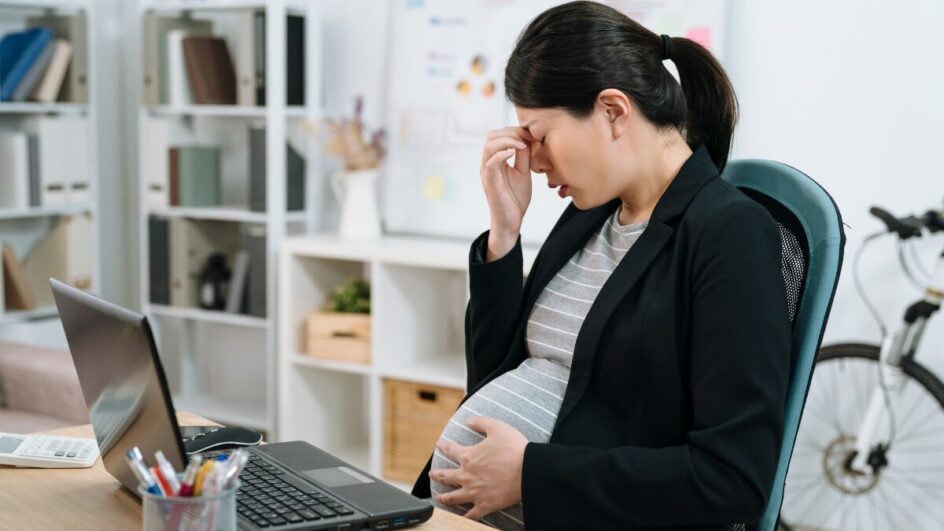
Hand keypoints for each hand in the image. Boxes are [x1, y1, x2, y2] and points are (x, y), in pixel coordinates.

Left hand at [429, 417, 528, 520]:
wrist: (529, 471)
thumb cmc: (515, 448)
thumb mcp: (498, 428)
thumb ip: (482, 422)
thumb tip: (470, 421)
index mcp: (469, 456)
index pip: (450, 450)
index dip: (443, 446)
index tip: (439, 445)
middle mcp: (467, 476)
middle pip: (446, 476)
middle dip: (437, 474)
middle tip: (432, 474)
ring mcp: (474, 492)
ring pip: (453, 497)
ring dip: (444, 497)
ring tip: (439, 498)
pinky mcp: (485, 505)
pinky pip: (471, 515)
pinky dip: (464, 517)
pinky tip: (460, 518)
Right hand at [480, 128, 533, 256]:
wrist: (511, 221)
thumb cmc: (515, 199)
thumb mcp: (523, 172)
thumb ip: (524, 156)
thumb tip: (527, 139)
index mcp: (495, 160)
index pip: (499, 135)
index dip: (515, 130)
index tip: (532, 135)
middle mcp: (488, 163)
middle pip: (492, 135)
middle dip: (511, 132)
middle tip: (528, 138)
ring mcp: (487, 172)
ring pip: (490, 145)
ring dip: (508, 140)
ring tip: (522, 146)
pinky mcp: (490, 182)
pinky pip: (491, 162)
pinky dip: (502, 153)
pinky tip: (514, 153)